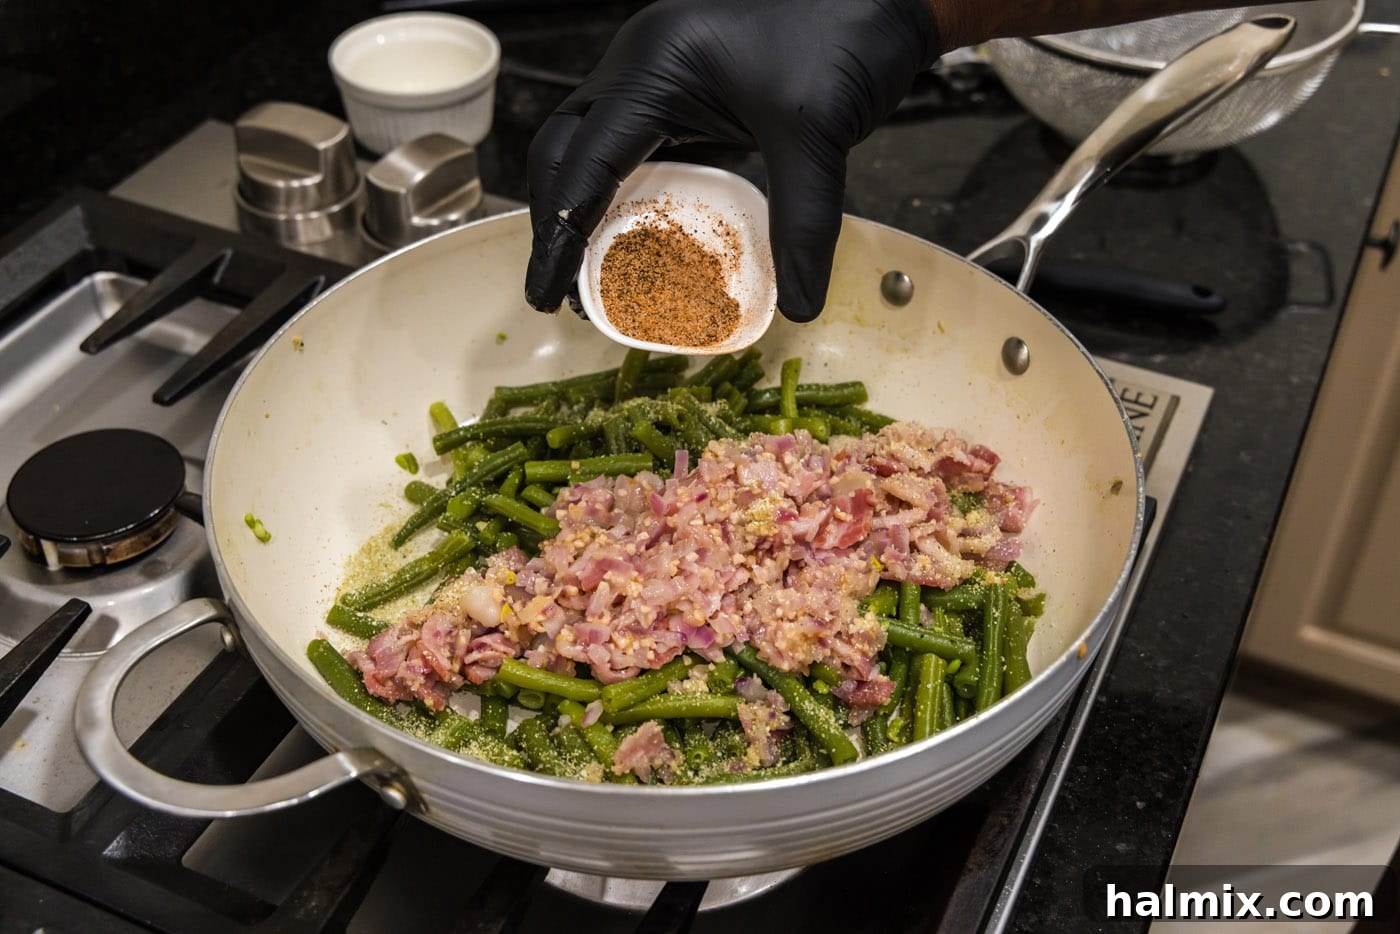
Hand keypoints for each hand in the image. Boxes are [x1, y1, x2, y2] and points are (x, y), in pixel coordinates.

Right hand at [524, 0, 939, 322]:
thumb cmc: (847, 30)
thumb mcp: (818, 134)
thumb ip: (802, 223)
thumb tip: (799, 304)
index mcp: (654, 67)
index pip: (582, 163)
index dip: (559, 235)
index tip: (547, 294)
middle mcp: (643, 64)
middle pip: (567, 151)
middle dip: (556, 221)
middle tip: (563, 291)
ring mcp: (664, 73)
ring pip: (597, 148)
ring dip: (587, 209)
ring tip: (594, 275)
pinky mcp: (691, 87)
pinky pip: (641, 146)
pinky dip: (631, 193)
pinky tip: (644, 237)